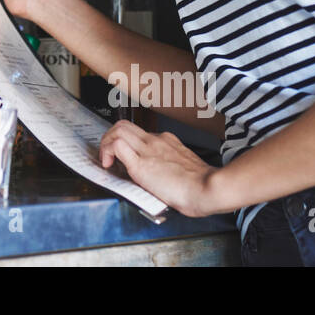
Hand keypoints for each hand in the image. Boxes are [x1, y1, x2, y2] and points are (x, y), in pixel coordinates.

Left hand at [98, 120, 224, 216]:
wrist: (209, 189)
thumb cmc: (202, 186)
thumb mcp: (186, 168)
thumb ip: (172, 166)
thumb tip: (164, 177)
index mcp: (168, 142)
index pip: (140, 133)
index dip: (127, 142)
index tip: (124, 154)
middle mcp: (157, 141)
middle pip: (124, 125)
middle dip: (110, 136)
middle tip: (109, 152)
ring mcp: (148, 150)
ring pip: (118, 130)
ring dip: (106, 142)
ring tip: (107, 158)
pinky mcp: (141, 164)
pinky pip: (117, 146)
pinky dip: (107, 151)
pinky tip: (109, 164)